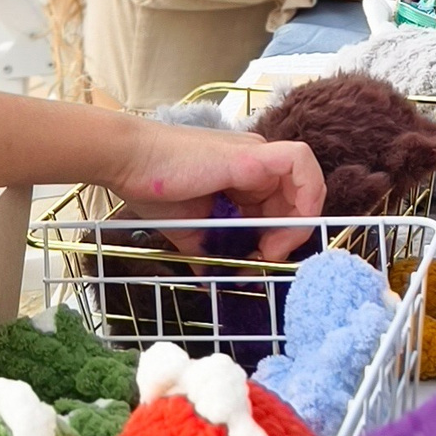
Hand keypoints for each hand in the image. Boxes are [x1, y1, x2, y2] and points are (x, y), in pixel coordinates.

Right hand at [100, 121, 326, 261]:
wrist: (128, 162)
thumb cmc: (153, 189)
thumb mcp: (190, 231)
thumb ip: (209, 253)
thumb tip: (212, 281)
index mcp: (246, 179)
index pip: (285, 209)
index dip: (280, 239)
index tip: (255, 263)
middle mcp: (258, 164)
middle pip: (300, 201)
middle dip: (288, 239)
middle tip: (262, 262)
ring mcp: (258, 155)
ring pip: (307, 185)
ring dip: (296, 225)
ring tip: (268, 250)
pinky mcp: (252, 154)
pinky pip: (300, 164)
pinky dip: (305, 194)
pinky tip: (282, 226)